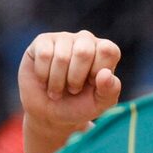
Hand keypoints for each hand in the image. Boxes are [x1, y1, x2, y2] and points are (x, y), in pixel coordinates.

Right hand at [17, 30, 121, 151]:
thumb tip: (106, 73)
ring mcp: (63, 38)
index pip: (108, 51)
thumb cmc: (78, 106)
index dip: (97, 73)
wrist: (49, 113)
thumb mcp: (99, 104)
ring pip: (61, 57)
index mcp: (105, 51)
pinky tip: (44, 80)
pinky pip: (44, 55)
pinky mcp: (42, 41)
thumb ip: (110, 91)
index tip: (91, 84)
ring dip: (57, 82)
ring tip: (57, 89)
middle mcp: (85, 40)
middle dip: (75, 79)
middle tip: (73, 90)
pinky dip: (43, 75)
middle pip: (84, 52)